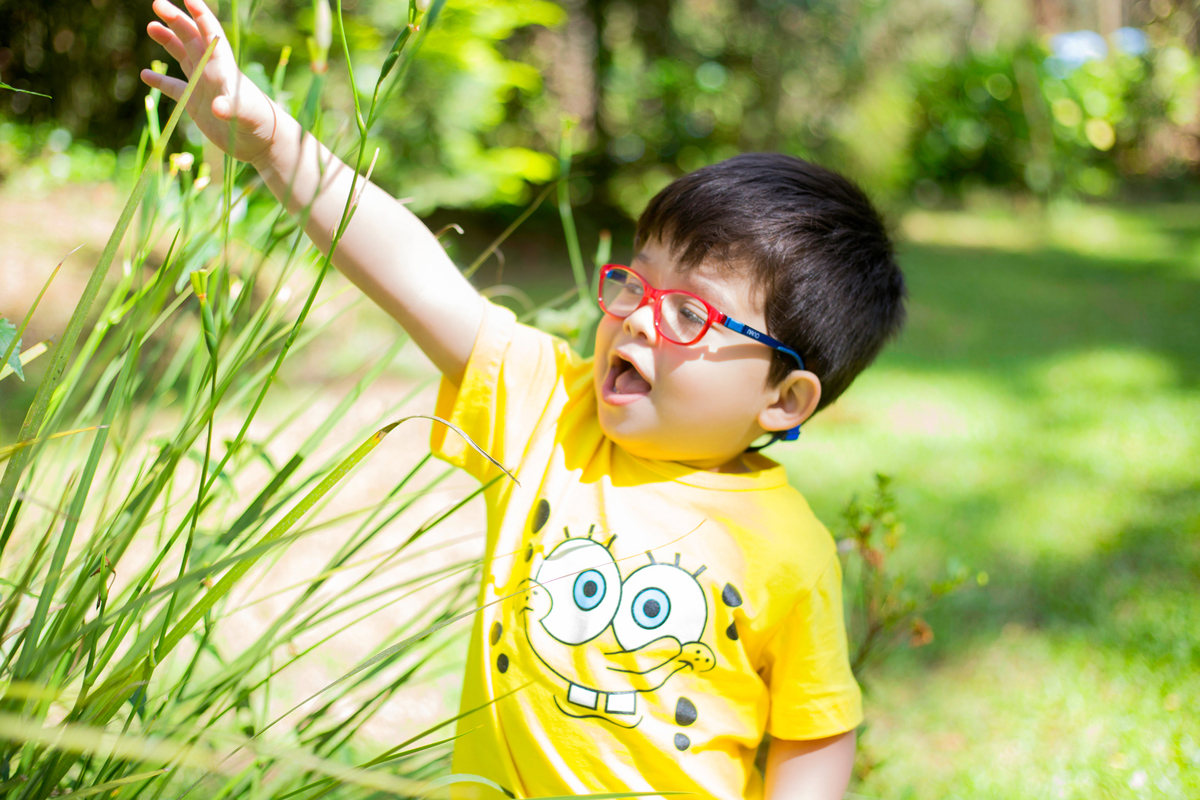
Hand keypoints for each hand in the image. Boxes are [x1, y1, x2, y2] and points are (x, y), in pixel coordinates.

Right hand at [141, 0, 277, 166]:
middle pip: (192, 38)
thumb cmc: (260, 124)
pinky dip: (160, 81)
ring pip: (183, 56)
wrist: (263, 144)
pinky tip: (145, 75)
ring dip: (168, 40)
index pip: (211, 35)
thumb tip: (217, 108)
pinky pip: (175, 88)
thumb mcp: (247, 115)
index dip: (201, 15)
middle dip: (176, 20)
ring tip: (152, 26)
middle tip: (157, 3)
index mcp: (224, 68)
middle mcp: (212, 72)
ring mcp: (204, 87)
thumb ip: (233, 108)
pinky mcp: (197, 104)